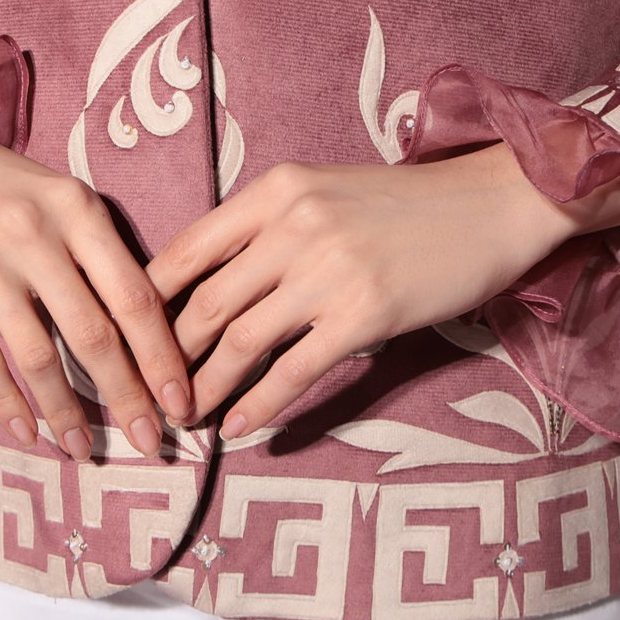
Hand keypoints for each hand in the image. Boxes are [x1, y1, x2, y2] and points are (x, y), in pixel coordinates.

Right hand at [0, 109, 191, 459]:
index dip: (161, 357)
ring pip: (38, 355)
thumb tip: (151, 332)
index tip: (181, 403)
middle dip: (126, 397)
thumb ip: (102, 253)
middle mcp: (34, 234)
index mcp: (78, 210)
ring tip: (83, 449)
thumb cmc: (4, 184)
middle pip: (93, 334)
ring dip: (66, 412)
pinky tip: (27, 431)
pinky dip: (7, 402)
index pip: (133, 295)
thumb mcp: (64, 197)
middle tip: (149, 443)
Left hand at [145, 144, 619, 438]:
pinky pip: (293, 370)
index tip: (128, 340)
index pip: (186, 250)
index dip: (147, 303)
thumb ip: (266, 225)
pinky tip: (242, 429)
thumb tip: (210, 282)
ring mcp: (328, 271)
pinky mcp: (365, 315)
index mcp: (275, 190)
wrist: (491, 204)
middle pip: (204, 304)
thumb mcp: (322, 191)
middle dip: (168, 358)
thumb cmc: (403, 203)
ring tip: (188, 418)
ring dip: (206, 389)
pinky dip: (259, 405)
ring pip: (239, 341)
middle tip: (150, 395)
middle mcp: (293, 226)